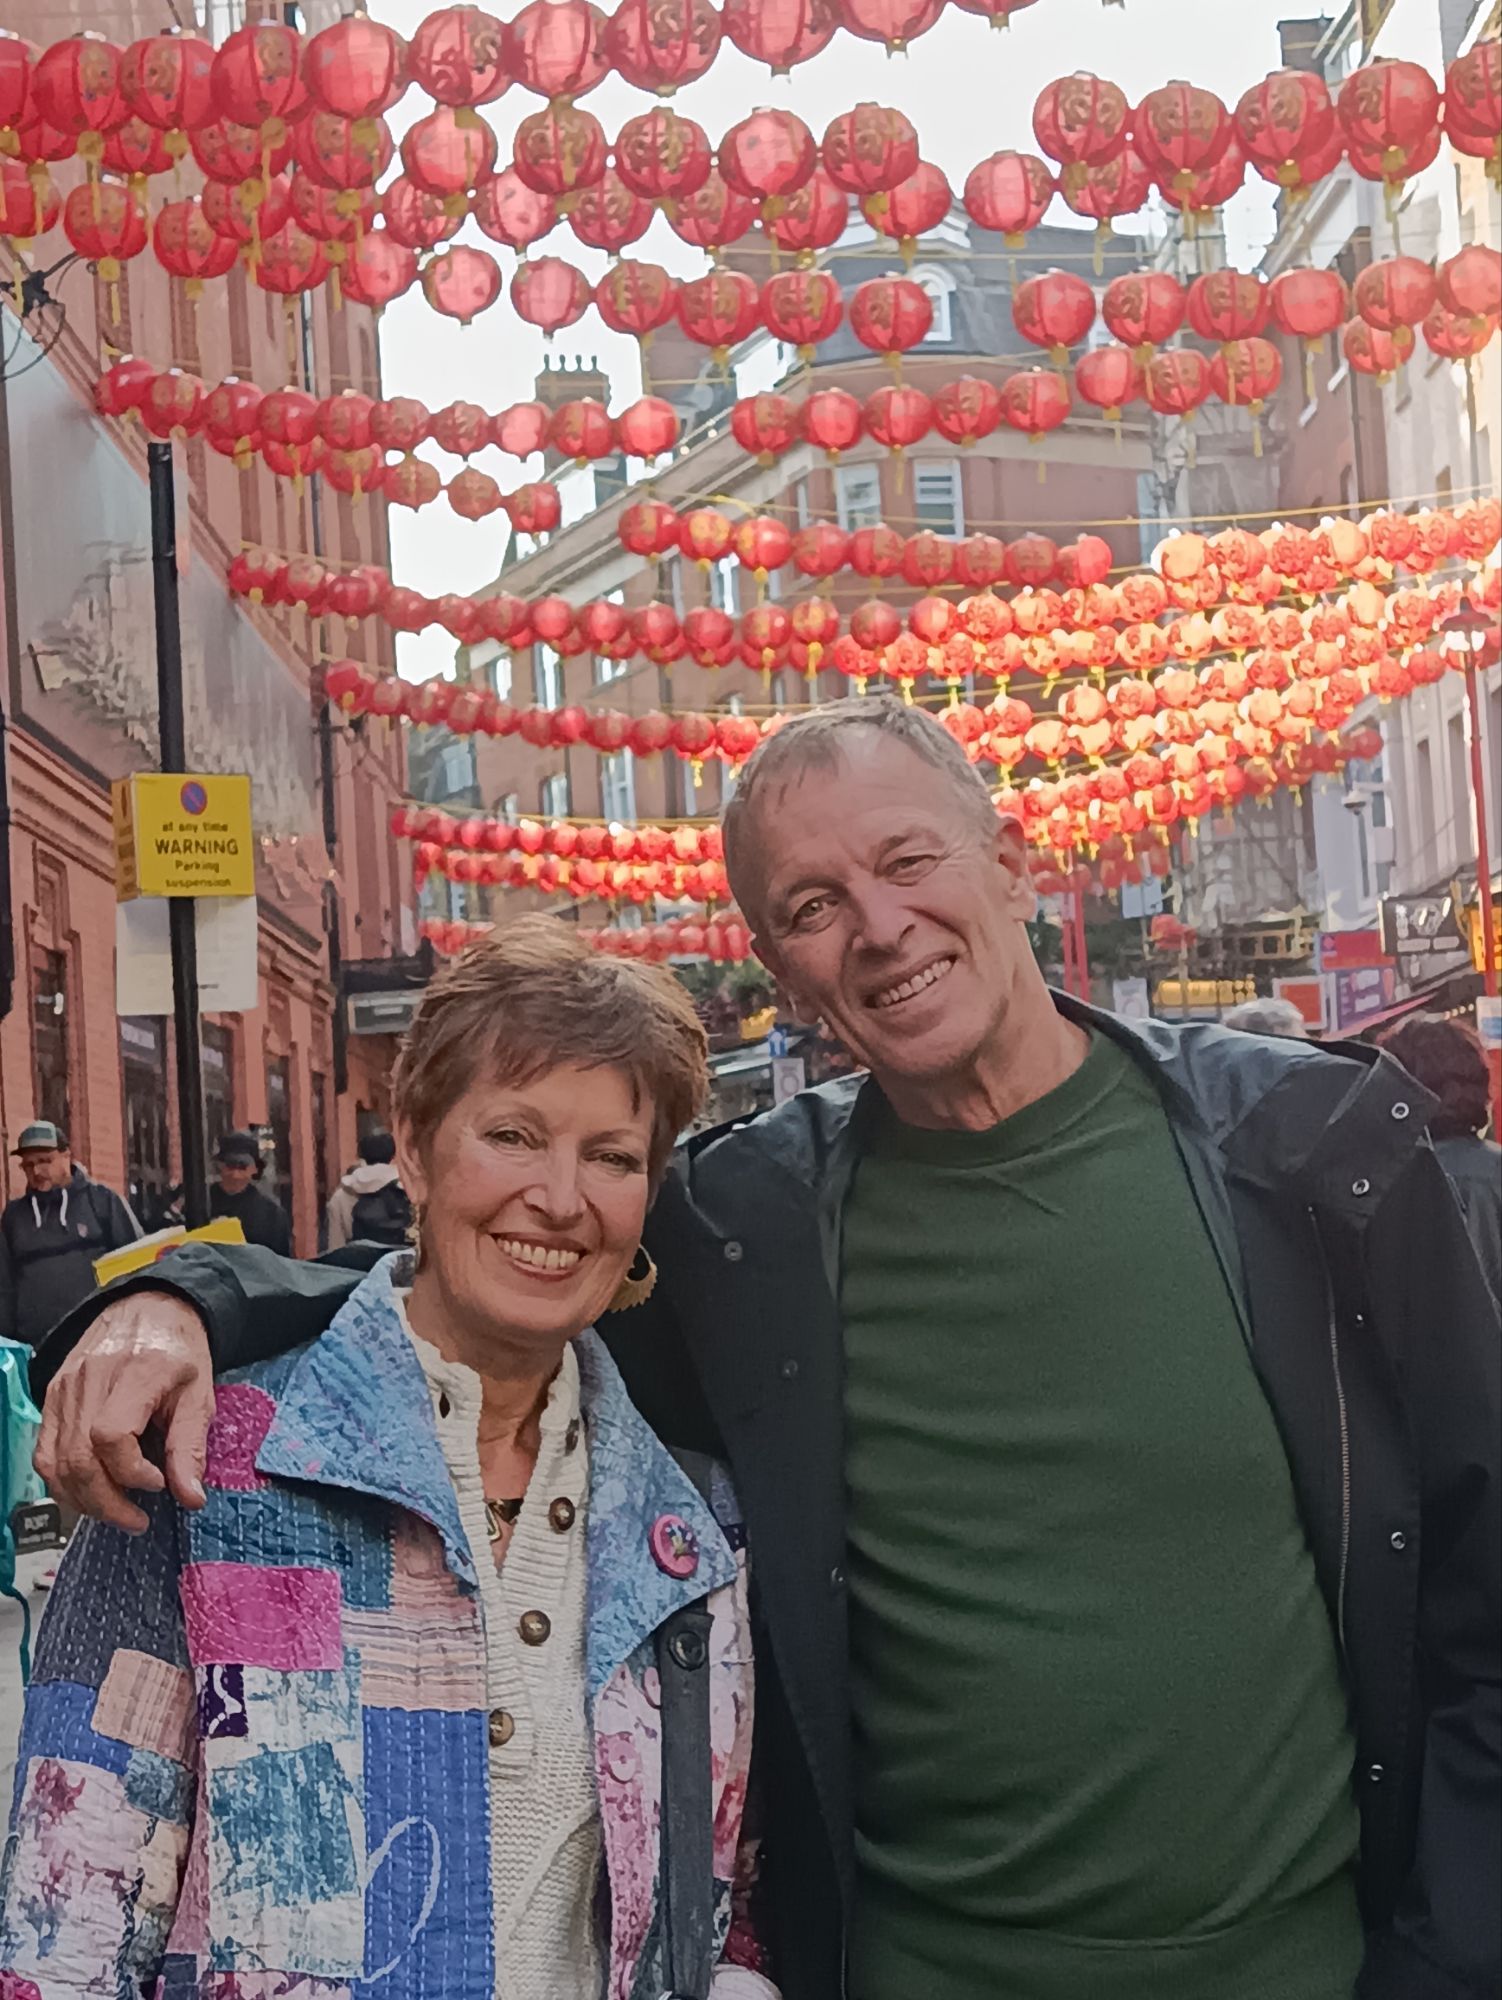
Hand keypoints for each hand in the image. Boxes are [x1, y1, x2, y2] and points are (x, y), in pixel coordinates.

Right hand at [36, 1291, 215, 1533]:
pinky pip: (45, 1451)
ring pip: (55, 1461)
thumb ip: (191, 1447)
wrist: (150, 1308)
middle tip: (136, 1519)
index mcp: (135, 1372)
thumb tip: (190, 1497)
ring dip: (84, 1499)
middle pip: (78, 1457)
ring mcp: (66, 1387)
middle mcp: (92, 1378)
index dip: (130, 1472)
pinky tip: (91, 1491)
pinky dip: (63, 1481)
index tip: (157, 1484)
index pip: (110, 1435)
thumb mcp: (200, 1394)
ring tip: (117, 1511)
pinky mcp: (53, 1395)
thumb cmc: (178, 1350)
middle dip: (106, 1501)